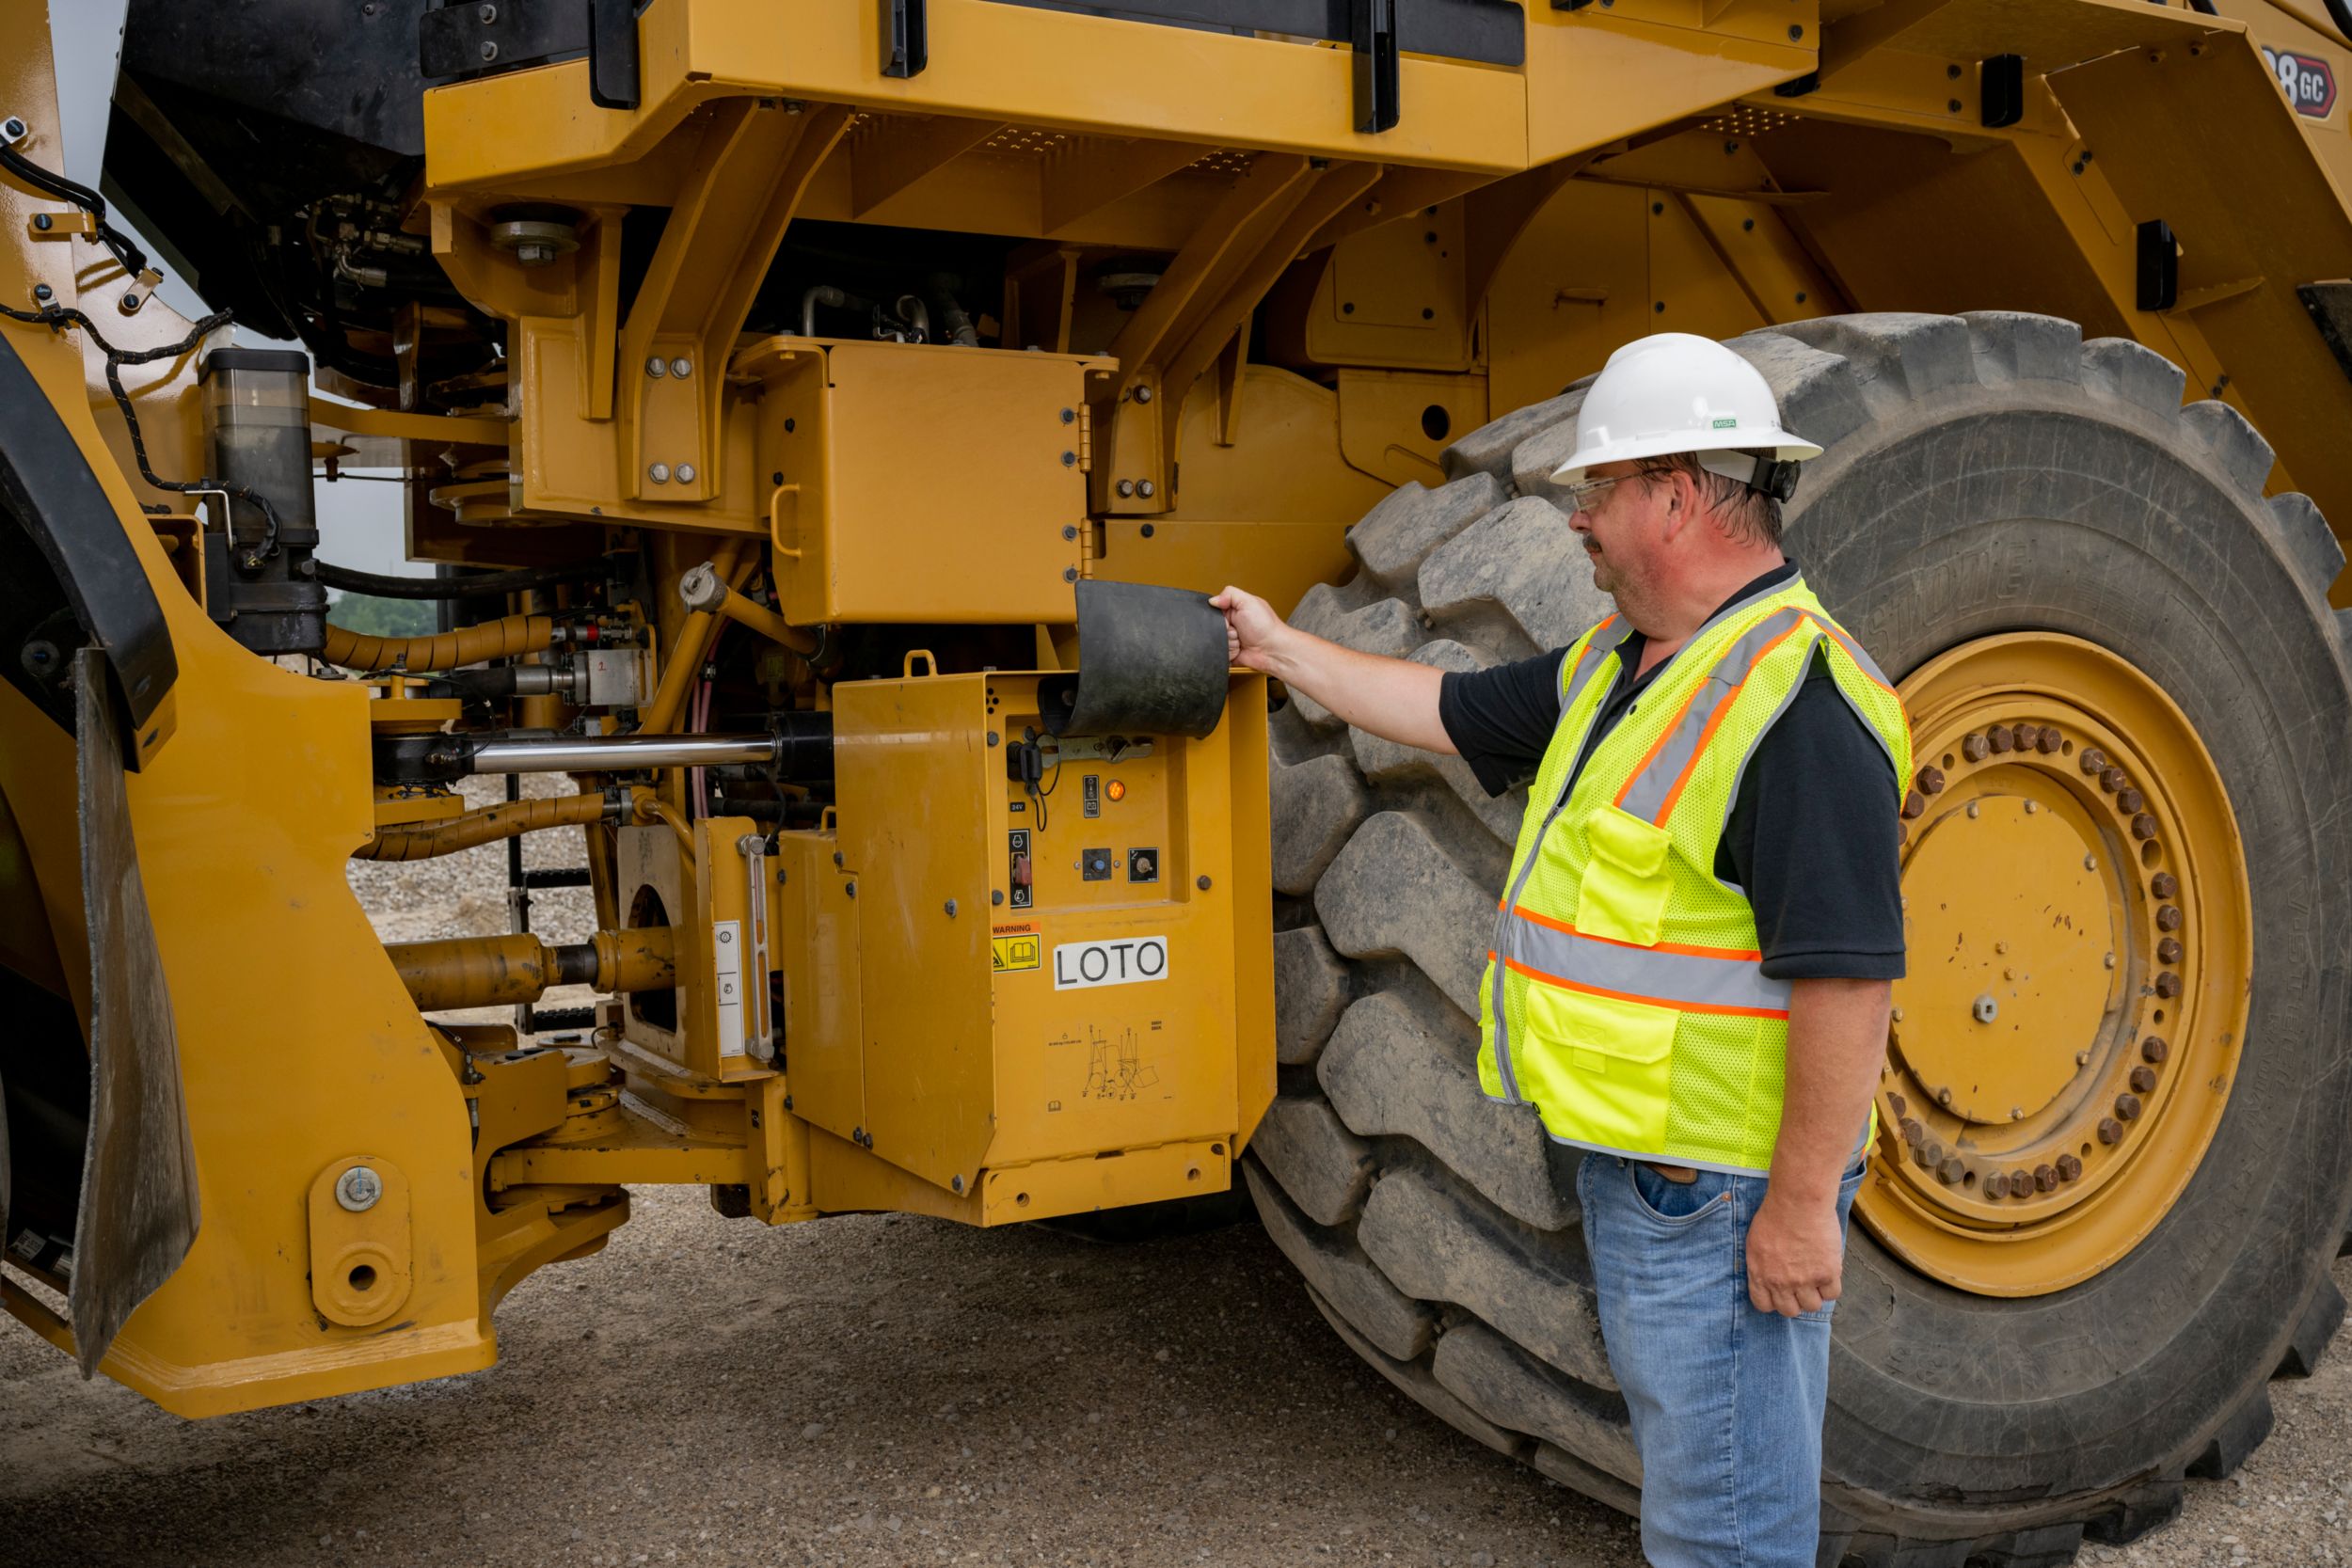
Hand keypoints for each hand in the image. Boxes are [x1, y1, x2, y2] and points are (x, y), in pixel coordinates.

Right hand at [1209, 586, 1287, 673]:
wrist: (1272, 650)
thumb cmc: (1266, 627)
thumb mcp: (1249, 602)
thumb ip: (1230, 594)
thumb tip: (1213, 600)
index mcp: (1236, 609)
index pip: (1215, 609)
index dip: (1219, 614)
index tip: (1227, 617)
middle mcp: (1233, 623)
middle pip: (1213, 626)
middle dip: (1224, 629)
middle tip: (1236, 629)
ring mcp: (1231, 638)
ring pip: (1216, 640)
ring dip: (1228, 641)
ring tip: (1240, 640)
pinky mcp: (1230, 652)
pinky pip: (1220, 652)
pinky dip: (1228, 651)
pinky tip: (1239, 649)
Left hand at [1746, 1186, 1842, 1317]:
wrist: (1798, 1200)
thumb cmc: (1775, 1213)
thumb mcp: (1756, 1241)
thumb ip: (1761, 1264)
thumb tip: (1770, 1276)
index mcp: (1759, 1273)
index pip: (1764, 1305)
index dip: (1774, 1301)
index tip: (1782, 1293)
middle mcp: (1780, 1282)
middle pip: (1790, 1311)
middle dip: (1796, 1301)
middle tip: (1802, 1286)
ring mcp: (1804, 1280)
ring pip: (1812, 1306)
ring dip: (1815, 1295)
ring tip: (1816, 1277)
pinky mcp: (1826, 1273)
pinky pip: (1832, 1294)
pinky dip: (1831, 1286)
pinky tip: (1829, 1271)